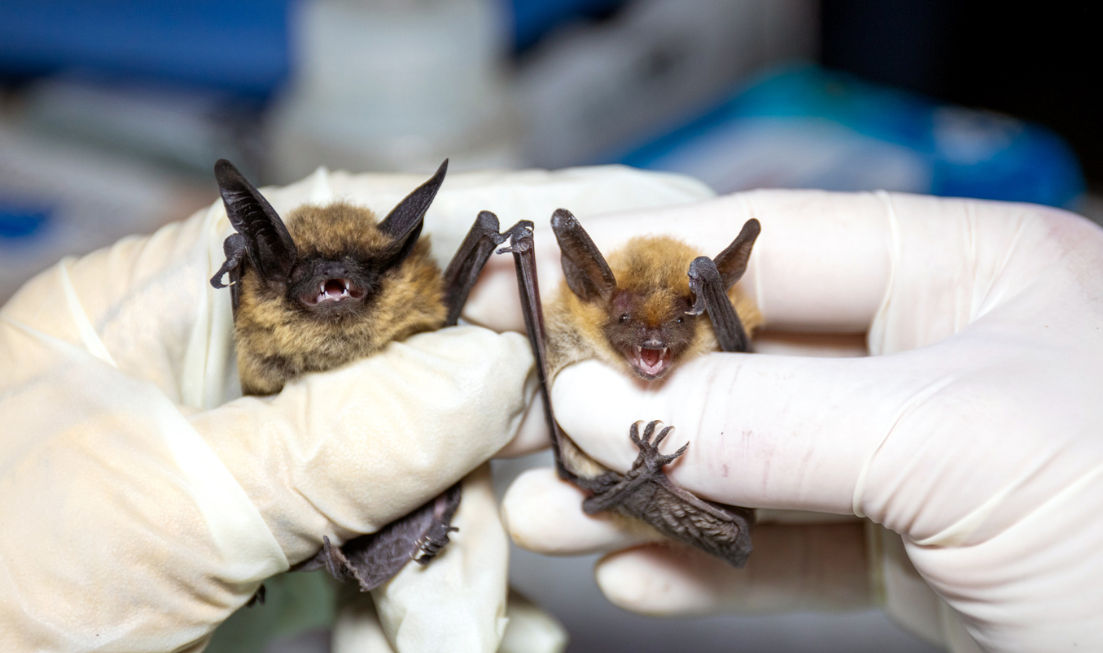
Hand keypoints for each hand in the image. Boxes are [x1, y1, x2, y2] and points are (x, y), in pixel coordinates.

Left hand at [0, 164, 713, 652]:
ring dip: (462, 566)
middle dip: (512, 434)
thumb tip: (495, 373)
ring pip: (442, 478)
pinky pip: (412, 555)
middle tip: (588, 467)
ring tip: (445, 641)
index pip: (390, 222)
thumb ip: (338, 433)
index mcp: (198, 297)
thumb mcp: (163, 498)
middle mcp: (255, 364)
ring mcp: (286, 461)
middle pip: (440, 361)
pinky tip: (462, 645)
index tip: (649, 215)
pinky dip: (442, 609)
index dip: (521, 220)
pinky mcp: (301, 544)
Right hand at [497, 190, 1102, 652]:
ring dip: (643, 494)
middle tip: (512, 421)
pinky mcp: (914, 557)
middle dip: (622, 397)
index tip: (527, 298)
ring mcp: (915, 461)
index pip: (761, 242)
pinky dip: (707, 571)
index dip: (635, 270)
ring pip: (749, 465)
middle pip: (736, 361)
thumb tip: (597, 397)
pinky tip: (638, 582)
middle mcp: (928, 354)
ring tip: (546, 519)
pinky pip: (787, 554)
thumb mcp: (958, 441)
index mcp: (959, 270)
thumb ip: (771, 418)